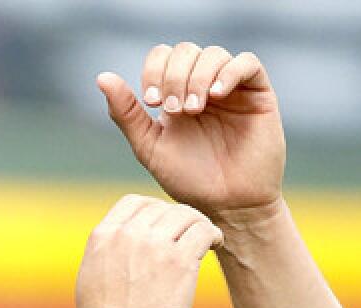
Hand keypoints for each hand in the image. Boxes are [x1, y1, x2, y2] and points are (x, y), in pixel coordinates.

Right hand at [76, 195, 222, 307]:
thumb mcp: (92, 274)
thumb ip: (109, 250)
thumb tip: (125, 241)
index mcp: (104, 235)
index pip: (134, 202)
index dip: (153, 209)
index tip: (163, 224)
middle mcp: (128, 235)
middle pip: (163, 207)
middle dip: (178, 218)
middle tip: (188, 233)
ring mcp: (154, 246)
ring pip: (185, 215)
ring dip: (198, 224)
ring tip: (205, 238)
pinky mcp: (179, 262)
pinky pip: (203, 232)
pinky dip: (212, 234)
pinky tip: (215, 244)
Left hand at [97, 43, 285, 217]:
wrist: (228, 204)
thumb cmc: (189, 180)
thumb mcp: (149, 146)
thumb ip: (127, 114)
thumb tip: (102, 77)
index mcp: (175, 93)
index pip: (162, 56)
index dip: (154, 70)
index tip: (152, 103)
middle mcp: (203, 85)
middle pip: (185, 51)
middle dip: (174, 76)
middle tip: (174, 110)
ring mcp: (231, 88)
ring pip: (213, 54)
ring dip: (197, 77)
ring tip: (194, 108)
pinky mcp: (258, 93)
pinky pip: (247, 62)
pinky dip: (229, 72)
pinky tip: (216, 95)